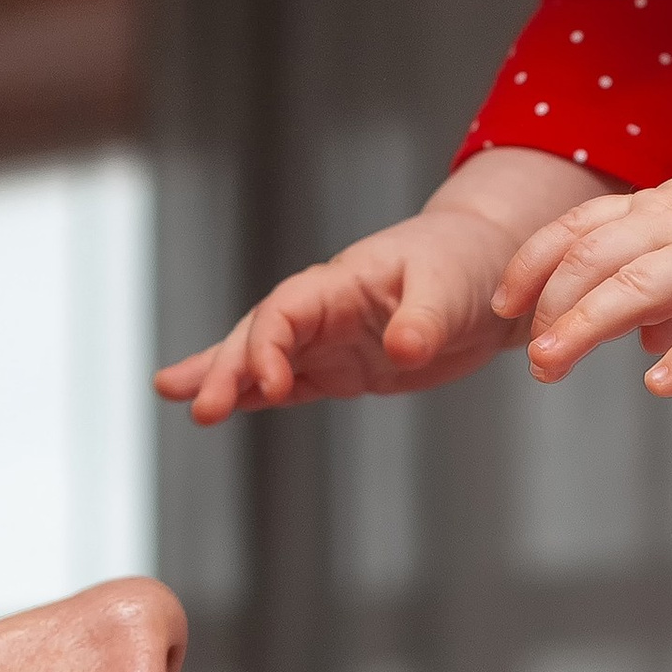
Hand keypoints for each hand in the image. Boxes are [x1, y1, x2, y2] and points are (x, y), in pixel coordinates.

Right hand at [154, 151, 587, 422]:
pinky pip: (293, 382)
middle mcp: (325, 308)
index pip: (286, 311)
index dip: (269, 347)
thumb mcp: (451, 288)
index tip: (270, 385)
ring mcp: (331, 339)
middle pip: (261, 335)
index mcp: (341, 280)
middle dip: (227, 369)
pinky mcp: (347, 367)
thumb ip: (423, 320)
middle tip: (198, 407)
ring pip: (265, 358)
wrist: (496, 272)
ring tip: (175, 397)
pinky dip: (259, 394)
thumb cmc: (469, 264)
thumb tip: (402, 350)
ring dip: (225, 377)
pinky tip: (224, 408)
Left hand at [496, 157, 671, 396]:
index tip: (504, 303)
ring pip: (640, 282)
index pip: (581, 228)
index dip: (535, 263)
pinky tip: (661, 383)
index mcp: (666, 210)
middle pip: (596, 256)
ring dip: (587, 324)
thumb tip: (639, 338)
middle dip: (552, 305)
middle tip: (531, 359)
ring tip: (551, 366)